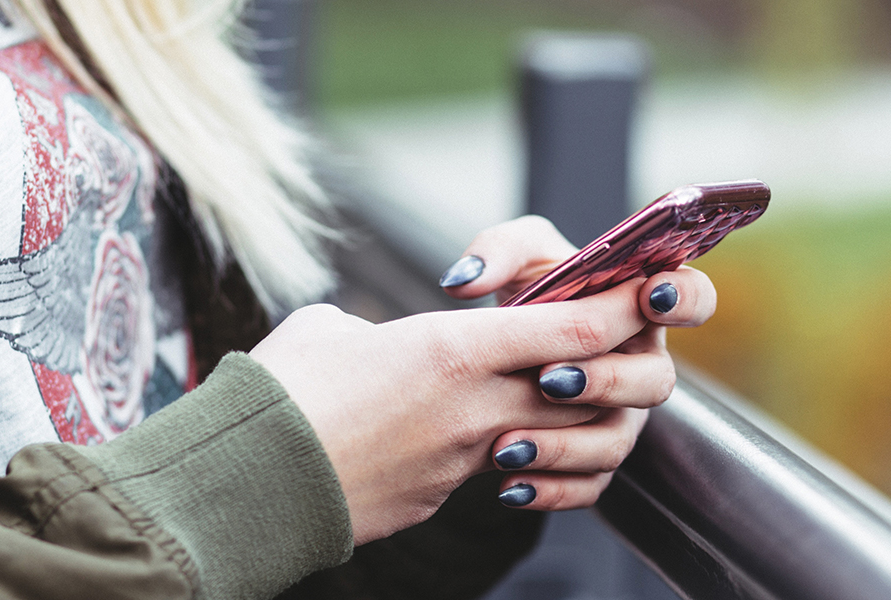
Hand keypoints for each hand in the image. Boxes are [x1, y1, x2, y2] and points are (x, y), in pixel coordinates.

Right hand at [250, 276, 649, 544]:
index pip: (573, 328)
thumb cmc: (280, 392)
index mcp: (452, 350)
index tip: (643, 291)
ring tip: (546, 396)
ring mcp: (464, 460)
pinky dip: (515, 455)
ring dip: (568, 416)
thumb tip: (382, 344)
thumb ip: (380, 329)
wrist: (247, 484)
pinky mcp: (443, 496)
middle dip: (611, 364)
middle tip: (608, 343)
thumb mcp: (331, 330)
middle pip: (584, 386)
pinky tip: (490, 443)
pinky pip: (504, 472)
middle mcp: (475, 407)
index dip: (621, 308)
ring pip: (555, 435)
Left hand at [440, 216, 716, 509]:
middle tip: (549, 378)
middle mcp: (641, 365)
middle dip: (606, 380)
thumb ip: (497, 251)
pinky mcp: (594, 461)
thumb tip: (465, 282)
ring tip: (508, 444)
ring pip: (616, 442)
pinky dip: (549, 489)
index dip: (684, 299)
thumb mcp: (515, 258)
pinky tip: (509, 485)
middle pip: (656, 381)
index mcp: (641, 307)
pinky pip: (587, 486)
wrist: (496, 354)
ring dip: (565, 445)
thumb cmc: (527, 292)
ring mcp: (622, 417)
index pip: (693, 299)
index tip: (649, 296)